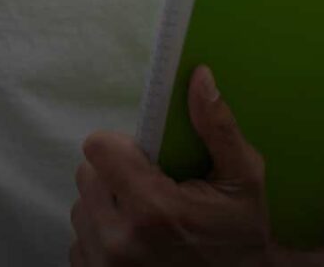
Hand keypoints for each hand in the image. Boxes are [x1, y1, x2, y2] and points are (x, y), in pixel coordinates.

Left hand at [68, 66, 283, 266]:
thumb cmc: (241, 235)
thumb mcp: (243, 179)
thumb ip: (217, 128)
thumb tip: (198, 76)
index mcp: (153, 209)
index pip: (98, 148)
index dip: (121, 146)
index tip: (144, 157)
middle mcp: (120, 240)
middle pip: (88, 175)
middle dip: (116, 175)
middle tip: (151, 191)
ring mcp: (104, 265)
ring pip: (82, 206)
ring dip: (108, 206)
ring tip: (146, 220)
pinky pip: (80, 238)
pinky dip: (102, 236)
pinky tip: (136, 243)